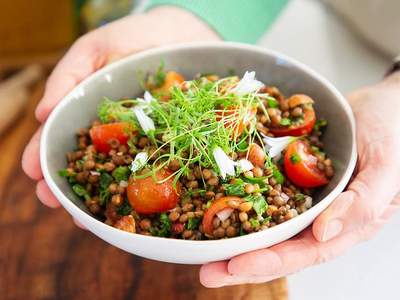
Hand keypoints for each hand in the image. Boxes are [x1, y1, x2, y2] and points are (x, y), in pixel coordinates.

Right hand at [22, 7, 218, 210]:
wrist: (184, 35)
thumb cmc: (136, 37)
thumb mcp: (96, 49)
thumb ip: (69, 76)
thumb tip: (42, 114)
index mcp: (94, 112)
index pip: (65, 138)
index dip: (46, 155)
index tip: (33, 174)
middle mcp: (118, 132)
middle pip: (91, 162)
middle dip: (71, 184)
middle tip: (55, 202)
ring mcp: (147, 141)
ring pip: (124, 174)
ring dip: (104, 196)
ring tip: (86, 216)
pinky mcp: (176, 144)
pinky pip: (163, 169)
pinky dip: (150, 189)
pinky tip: (138, 208)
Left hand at [200, 73, 399, 286]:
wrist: (382, 104)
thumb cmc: (393, 133)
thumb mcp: (387, 167)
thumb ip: (363, 203)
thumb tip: (324, 235)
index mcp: (347, 224)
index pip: (306, 252)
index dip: (270, 262)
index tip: (234, 267)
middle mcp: (322, 217)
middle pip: (280, 246)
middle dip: (243, 262)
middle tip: (206, 272)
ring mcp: (304, 198)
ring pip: (267, 225)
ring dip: (236, 239)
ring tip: (202, 252)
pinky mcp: (291, 178)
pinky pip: (265, 195)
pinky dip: (241, 205)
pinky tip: (216, 210)